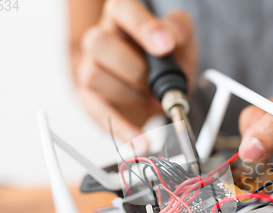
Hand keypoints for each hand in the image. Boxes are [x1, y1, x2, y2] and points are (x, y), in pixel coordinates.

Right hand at [76, 0, 196, 141]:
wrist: (157, 90)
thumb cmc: (165, 61)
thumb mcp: (182, 41)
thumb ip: (179, 29)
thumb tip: (171, 34)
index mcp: (123, 17)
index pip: (122, 10)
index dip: (143, 27)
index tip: (166, 45)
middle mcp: (101, 38)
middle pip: (99, 44)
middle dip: (136, 70)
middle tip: (157, 83)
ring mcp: (90, 67)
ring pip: (94, 75)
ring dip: (130, 94)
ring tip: (151, 99)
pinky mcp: (90, 98)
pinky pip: (97, 112)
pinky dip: (121, 128)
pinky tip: (140, 138)